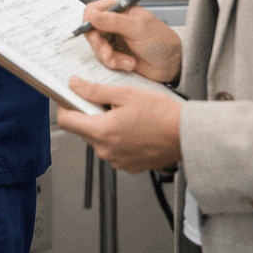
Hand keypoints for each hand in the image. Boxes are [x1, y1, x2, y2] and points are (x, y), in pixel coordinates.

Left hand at [55, 78, 181, 172]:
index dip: (65, 107)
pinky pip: (113, 150)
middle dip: (89, 115)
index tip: (70, 98)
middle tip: (107, 103)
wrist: (187, 135)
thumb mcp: (126, 94)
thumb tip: (74, 85)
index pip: (65, 122)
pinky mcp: (128, 166)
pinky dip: (117, 139)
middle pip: (83, 130)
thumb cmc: (162, 114)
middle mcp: (106, 150)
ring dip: (104, 127)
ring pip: (98, 140)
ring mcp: (117, 161)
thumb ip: (95, 91)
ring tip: (125, 116)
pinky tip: (133, 129)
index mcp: (102, 131)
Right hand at [80, 1, 181, 84]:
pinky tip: (129, 64)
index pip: (95, 10)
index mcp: (121, 11)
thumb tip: (92, 15)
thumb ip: (114, 21)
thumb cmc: (162, 42)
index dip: (89, 21)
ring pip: (97, 47)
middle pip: (91, 30)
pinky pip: (104, 59)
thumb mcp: (138, 28)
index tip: (92, 32)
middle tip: (107, 52)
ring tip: (124, 60)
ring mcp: (115, 40)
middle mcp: (115, 24)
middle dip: (99, 44)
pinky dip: (115, 63)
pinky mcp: (116, 54)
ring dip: (108, 56)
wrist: (172, 66)